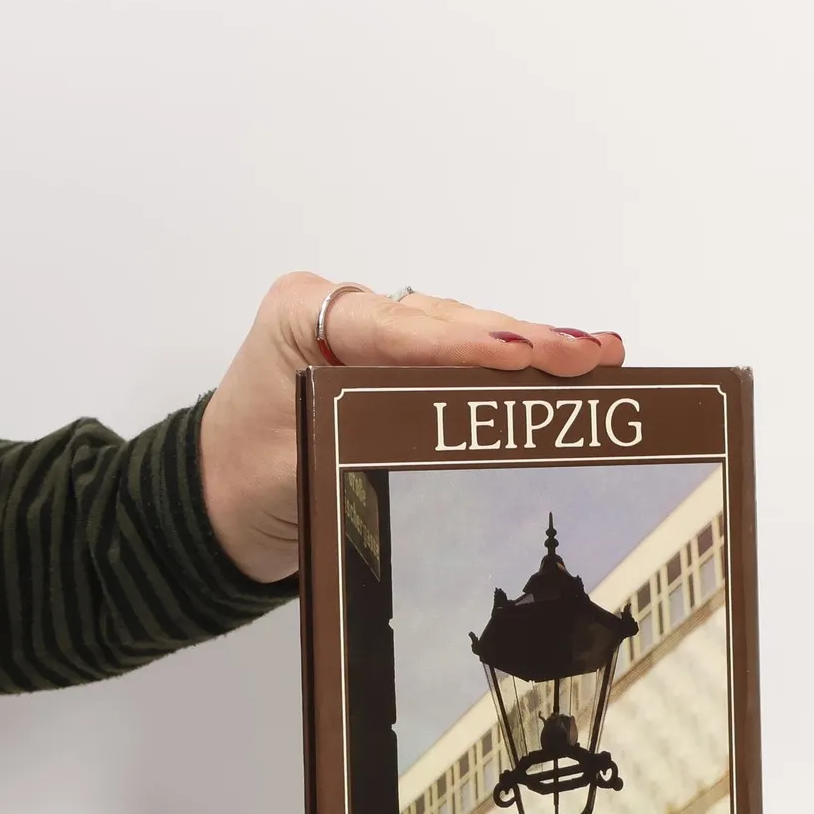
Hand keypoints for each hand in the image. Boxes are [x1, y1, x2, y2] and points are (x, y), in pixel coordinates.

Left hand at [197, 274, 625, 582]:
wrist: (217, 503)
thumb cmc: (242, 480)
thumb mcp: (292, 464)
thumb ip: (356, 436)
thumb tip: (430, 432)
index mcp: (303, 314)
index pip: (396, 327)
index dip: (462, 343)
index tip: (518, 355)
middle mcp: (343, 310)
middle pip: (444, 322)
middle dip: (518, 340)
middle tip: (585, 354)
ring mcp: (375, 331)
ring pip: (463, 333)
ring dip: (530, 347)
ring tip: (596, 353)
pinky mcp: (398, 360)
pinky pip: (462, 355)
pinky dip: (513, 363)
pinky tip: (568, 362)